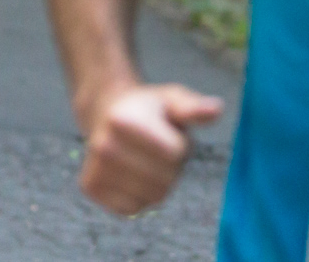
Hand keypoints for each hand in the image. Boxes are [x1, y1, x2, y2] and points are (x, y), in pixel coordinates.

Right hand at [77, 83, 223, 216]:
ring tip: (144, 160)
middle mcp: (103, 146)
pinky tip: (131, 176)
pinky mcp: (91, 188)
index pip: (174, 153)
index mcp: (123, 121)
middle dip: (170, 167)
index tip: (165, 132)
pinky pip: (133, 208)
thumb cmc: (146, 109)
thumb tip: (217, 108)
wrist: (105, 113)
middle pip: (164, 179)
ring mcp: (95, 168)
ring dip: (157, 183)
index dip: (180, 144)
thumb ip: (193, 108)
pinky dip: (140, 197)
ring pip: (152, 197)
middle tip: (156, 148)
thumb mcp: (171, 100)